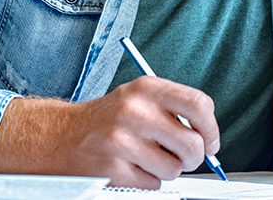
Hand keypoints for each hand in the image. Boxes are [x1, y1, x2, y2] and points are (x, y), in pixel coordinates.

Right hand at [0, 76, 218, 188]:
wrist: (61, 136)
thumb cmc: (107, 119)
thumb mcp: (138, 99)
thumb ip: (173, 110)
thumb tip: (209, 139)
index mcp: (147, 88)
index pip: (199, 105)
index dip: (212, 128)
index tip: (211, 141)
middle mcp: (135, 111)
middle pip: (193, 144)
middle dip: (194, 158)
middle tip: (183, 158)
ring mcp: (123, 141)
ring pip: (174, 169)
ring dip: (167, 170)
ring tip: (147, 159)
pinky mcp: (113, 168)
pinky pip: (153, 184)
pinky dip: (147, 181)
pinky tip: (131, 167)